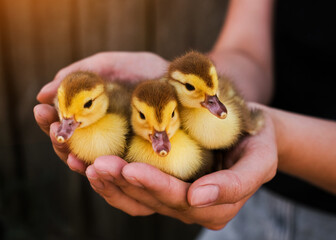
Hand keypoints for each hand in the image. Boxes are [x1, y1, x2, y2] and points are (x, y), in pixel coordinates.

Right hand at [34, 51, 168, 171]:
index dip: (49, 119)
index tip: (41, 110)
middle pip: (71, 146)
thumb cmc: (145, 71)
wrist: (180, 80)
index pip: (62, 123)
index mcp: (90, 115)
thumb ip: (79, 74)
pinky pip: (117, 172)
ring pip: (89, 162)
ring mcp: (118, 151)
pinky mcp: (137, 163)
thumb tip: (42, 93)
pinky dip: (103, 171)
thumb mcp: (110, 65)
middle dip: (58, 140)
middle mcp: (100, 136)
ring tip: (68, 150)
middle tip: (53, 129)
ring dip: (74, 157)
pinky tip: (91, 165)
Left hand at [85, 105, 276, 228]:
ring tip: (85, 163)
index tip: (130, 168)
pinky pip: (128, 187)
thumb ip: (237, 184)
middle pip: (148, 199)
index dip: (153, 185)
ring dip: (108, 182)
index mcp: (212, 206)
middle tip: (97, 162)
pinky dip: (108, 177)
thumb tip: (198, 198)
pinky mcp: (156, 183)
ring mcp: (169, 197)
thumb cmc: (259, 145)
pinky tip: (87, 162)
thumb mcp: (261, 162)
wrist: (250, 134)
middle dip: (121, 182)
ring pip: (132, 197)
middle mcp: (187, 206)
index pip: (178, 198)